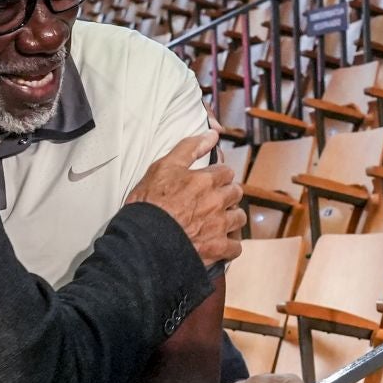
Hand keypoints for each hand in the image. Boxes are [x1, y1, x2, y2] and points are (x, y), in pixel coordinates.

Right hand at [125, 131, 245, 265]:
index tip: (210, 181)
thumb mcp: (163, 167)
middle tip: (212, 200)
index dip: (218, 175)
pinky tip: (219, 243)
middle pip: (236, 193)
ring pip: (239, 218)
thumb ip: (189, 148)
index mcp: (206, 180)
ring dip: (231, 218)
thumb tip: (213, 134)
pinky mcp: (217, 249)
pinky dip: (229, 245)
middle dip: (227, 194)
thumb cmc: (149, 202)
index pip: (226, 172)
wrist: (143, 240)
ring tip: (217, 221)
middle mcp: (217, 202)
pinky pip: (235, 247)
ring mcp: (219, 226)